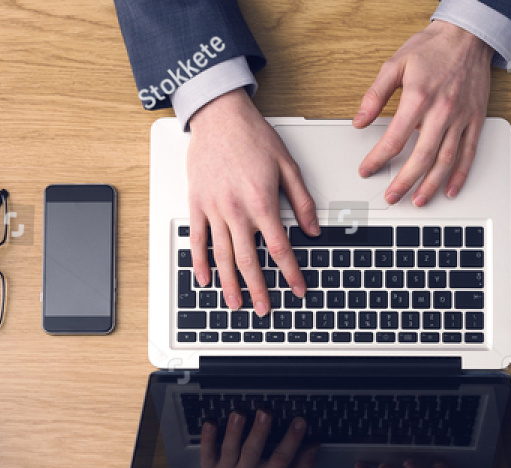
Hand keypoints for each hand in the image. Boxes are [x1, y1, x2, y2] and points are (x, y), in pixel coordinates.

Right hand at [187, 89, 318, 315]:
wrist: (219, 115)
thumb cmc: (252, 136)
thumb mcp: (287, 165)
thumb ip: (301, 200)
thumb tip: (313, 228)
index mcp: (262, 202)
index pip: (280, 248)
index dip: (290, 272)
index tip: (298, 288)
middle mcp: (236, 210)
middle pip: (248, 260)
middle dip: (258, 289)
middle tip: (265, 309)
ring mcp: (213, 209)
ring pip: (222, 256)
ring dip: (229, 284)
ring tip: (235, 304)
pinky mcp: (197, 204)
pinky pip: (197, 239)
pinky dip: (200, 262)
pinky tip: (205, 280)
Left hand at [200, 410, 318, 467]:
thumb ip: (300, 466)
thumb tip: (315, 445)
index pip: (281, 459)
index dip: (292, 440)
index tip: (300, 421)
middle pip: (252, 453)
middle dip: (259, 432)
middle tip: (265, 413)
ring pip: (229, 450)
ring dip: (234, 432)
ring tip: (239, 414)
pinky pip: (207, 453)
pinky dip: (208, 439)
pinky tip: (211, 424)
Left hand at [354, 21, 492, 205]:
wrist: (467, 35)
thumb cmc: (433, 48)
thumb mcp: (396, 64)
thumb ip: (375, 95)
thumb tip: (360, 120)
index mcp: (419, 98)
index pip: (394, 139)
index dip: (378, 159)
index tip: (367, 170)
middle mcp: (441, 111)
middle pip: (421, 157)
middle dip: (404, 182)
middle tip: (391, 196)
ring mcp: (460, 118)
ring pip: (445, 160)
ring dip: (431, 185)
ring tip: (418, 200)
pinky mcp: (475, 120)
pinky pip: (468, 153)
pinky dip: (460, 175)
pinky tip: (450, 189)